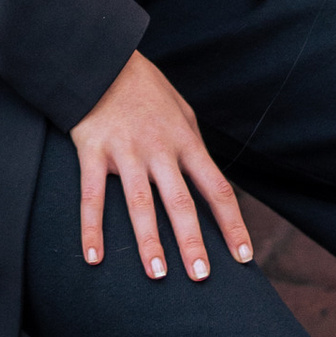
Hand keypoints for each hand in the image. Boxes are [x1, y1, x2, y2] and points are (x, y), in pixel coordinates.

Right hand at [69, 48, 252, 279]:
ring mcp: (126, 152)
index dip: (232, 224)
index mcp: (186, 141)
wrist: (101, 59)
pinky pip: (93, 196)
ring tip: (156, 274)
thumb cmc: (144, 87)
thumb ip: (193, 143)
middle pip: (181, 202)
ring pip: (140, 204)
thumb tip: (207, 178)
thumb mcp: (181, 109)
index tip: (243, 257)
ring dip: (148, 241)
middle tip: (201, 277)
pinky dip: (91, 229)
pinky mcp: (93, 151)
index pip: (217, 189)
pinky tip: (93, 257)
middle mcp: (160, 149)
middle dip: (192, 242)